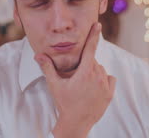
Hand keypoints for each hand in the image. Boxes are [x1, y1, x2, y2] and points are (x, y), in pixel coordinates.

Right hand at [35, 22, 116, 137]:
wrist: (76, 123)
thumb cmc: (64, 103)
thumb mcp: (55, 85)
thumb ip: (47, 67)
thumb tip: (38, 55)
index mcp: (85, 72)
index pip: (90, 48)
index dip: (94, 35)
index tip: (98, 25)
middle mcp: (98, 76)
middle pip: (92, 61)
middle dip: (85, 65)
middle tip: (76, 78)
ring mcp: (105, 85)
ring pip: (100, 70)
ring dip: (93, 73)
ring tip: (83, 86)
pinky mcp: (110, 94)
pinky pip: (109, 79)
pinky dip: (103, 80)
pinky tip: (94, 88)